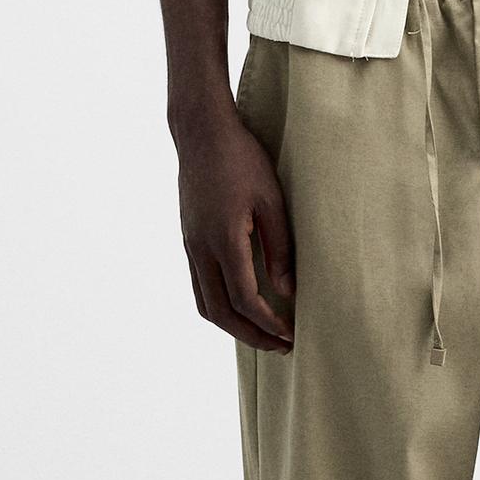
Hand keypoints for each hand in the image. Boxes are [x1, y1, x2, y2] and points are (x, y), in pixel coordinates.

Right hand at [173, 103, 294, 351]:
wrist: (200, 132)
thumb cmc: (241, 158)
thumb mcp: (271, 199)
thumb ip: (280, 247)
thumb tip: (288, 289)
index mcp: (223, 241)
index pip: (245, 299)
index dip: (268, 324)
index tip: (290, 334)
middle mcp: (201, 249)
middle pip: (220, 312)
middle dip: (250, 336)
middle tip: (279, 346)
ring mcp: (190, 245)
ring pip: (205, 303)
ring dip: (232, 325)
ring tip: (261, 333)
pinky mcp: (188, 239)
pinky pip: (199, 285)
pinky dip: (219, 306)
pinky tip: (240, 304)